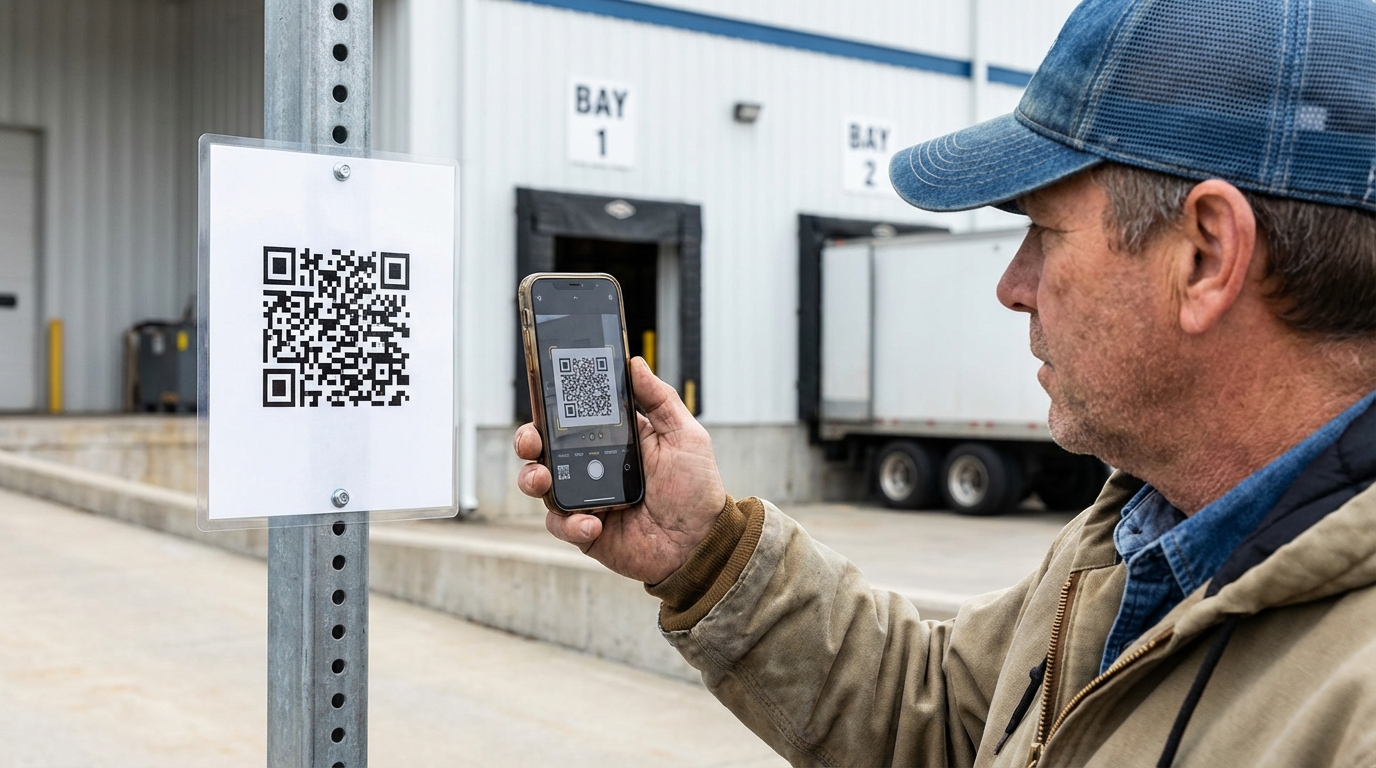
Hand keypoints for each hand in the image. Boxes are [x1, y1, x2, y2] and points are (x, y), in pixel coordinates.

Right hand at [514, 357, 726, 583]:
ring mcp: (586, 499)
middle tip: (531, 442)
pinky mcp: (585, 531)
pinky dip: (570, 523)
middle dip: (528, 440)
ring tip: (544, 480)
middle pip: (545, 448)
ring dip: (533, 479)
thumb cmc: (696, 489)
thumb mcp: (684, 436)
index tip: (543, 395)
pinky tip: (594, 523)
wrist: (700, 544)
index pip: (573, 418)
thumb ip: (660, 400)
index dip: (553, 407)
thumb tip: (636, 364)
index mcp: (614, 440)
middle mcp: (593, 467)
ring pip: (541, 485)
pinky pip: (561, 524)